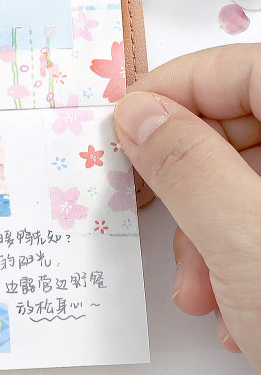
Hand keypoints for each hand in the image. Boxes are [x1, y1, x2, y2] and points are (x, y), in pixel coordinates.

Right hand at [113, 45, 260, 373]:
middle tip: (160, 216)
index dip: (173, 89)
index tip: (127, 124)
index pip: (241, 67)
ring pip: (257, 179)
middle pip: (246, 124)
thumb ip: (185, 165)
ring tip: (204, 290)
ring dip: (211, 232)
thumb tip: (139, 115)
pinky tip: (240, 307)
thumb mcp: (244, 243)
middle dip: (191, 180)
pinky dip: (245, 255)